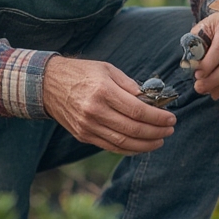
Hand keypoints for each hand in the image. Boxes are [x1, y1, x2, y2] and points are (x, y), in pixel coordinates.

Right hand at [42, 56, 175, 154]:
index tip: (171, 118)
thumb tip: (151, 100)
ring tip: (160, 140)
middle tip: (170, 129)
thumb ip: (130, 85)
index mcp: (103, 91)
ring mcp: (88, 126)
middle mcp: (95, 111)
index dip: (158, 117)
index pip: (137, 111)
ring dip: (146, 144)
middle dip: (156, 132)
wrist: (48, 84)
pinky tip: (142, 145)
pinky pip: (110, 147)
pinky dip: (129, 149)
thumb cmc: (81, 73)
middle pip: (133, 129)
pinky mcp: (83, 135)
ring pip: (123, 143)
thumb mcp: (107, 69)